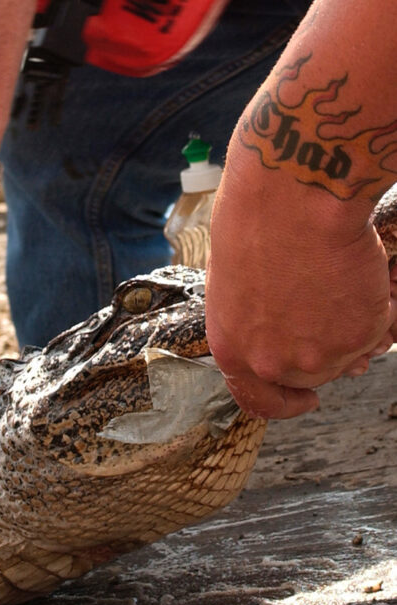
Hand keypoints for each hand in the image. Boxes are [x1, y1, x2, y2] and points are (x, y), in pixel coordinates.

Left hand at [206, 168, 396, 418]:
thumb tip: (293, 337)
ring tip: (340, 280)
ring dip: (351, 326)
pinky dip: (377, 306)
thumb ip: (259, 323)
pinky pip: (377, 329)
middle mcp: (272, 362)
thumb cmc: (253, 225)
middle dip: (324, 348)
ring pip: (348, 354)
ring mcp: (319, 354)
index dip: (284, 403)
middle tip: (332, 309)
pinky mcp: (359, 335)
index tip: (305, 397)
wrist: (291, 197)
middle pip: (311, 374)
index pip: (258, 401)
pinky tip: (360, 273)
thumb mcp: (236, 286)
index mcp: (232, 349)